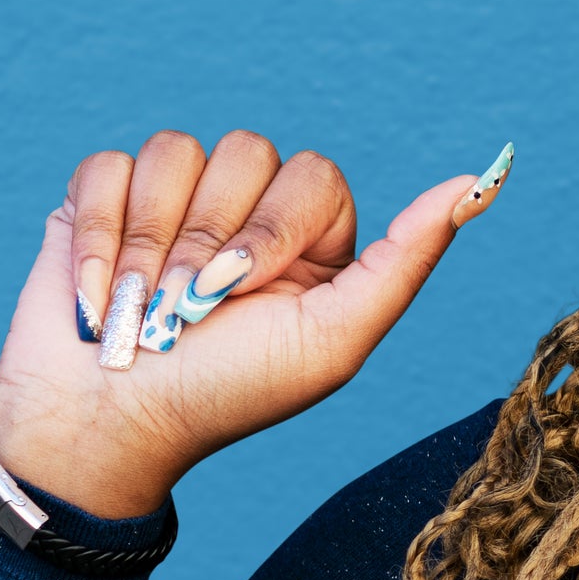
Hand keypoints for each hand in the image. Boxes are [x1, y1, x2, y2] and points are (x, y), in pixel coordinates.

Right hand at [0, 130, 514, 517]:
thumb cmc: (228, 394)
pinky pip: (109, 166)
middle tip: (189, 311)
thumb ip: (407, 259)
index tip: (245, 295)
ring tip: (142, 308)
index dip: (274, 227)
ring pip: (177, 152)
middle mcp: (248, 212)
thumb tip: (479, 180)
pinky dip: (99, 235)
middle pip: (246, 150)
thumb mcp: (333, 338)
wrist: (106, 429)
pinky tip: (99, 295)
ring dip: (151, 241)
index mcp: (313, 240)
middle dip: (210, 238)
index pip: (315, 174)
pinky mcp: (103, 202)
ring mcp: (175, 202)